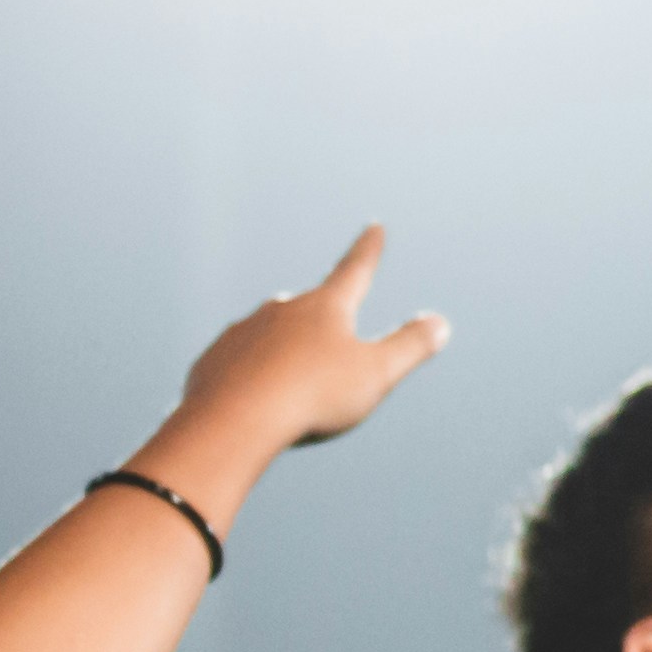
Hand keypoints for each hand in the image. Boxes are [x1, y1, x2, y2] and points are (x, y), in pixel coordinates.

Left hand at [173, 228, 447, 461]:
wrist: (232, 423)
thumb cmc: (312, 395)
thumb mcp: (377, 374)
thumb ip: (410, 346)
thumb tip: (439, 323)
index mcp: (324, 307)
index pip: (354, 270)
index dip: (368, 250)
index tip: (374, 228)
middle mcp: (280, 310)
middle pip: (308, 309)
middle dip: (320, 323)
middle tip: (329, 351)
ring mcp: (241, 334)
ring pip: (269, 337)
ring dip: (283, 356)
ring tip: (291, 392)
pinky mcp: (212, 362)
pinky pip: (238, 365)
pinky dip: (251, 378)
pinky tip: (255, 406)